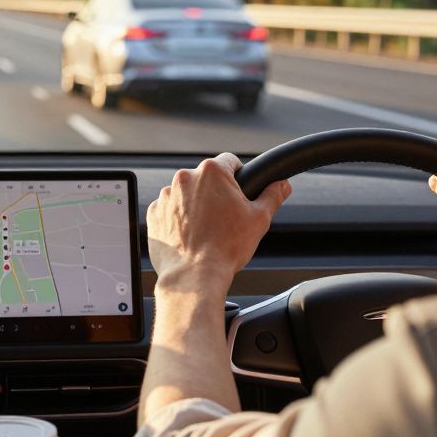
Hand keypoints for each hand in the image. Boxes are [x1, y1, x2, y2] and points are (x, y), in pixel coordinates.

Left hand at [147, 153, 291, 297]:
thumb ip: (272, 196)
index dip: (238, 176)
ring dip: (195, 205)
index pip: (229, 161)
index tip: (239, 191)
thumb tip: (282, 186)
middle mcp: (185, 178)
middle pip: (206, 178)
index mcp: (212, 172)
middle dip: (216, 193)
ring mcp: (166, 195)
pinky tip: (190, 235)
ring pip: (186, 194)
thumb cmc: (226, 247)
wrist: (194, 275)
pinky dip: (178, 219)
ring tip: (206, 230)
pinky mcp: (154, 213)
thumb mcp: (259, 219)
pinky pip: (170, 210)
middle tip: (225, 217)